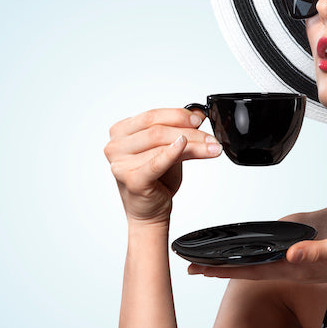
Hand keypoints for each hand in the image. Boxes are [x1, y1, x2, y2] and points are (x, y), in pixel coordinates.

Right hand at [105, 108, 222, 224]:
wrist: (149, 212)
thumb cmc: (156, 181)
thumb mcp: (169, 150)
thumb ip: (179, 132)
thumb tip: (197, 114)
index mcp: (120, 132)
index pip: (151, 116)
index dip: (177, 115)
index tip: (199, 119)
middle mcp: (115, 147)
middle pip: (157, 130)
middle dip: (189, 131)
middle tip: (210, 137)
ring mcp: (121, 164)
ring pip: (161, 144)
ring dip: (192, 145)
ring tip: (211, 148)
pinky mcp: (132, 180)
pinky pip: (156, 162)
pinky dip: (172, 153)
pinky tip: (185, 146)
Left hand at [188, 225, 326, 292]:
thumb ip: (318, 253)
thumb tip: (290, 255)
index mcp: (295, 267)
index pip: (250, 269)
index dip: (223, 269)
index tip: (197, 269)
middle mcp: (291, 268)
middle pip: (246, 269)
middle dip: (218, 269)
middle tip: (189, 267)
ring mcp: (296, 266)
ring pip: (256, 266)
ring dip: (231, 264)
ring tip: (208, 263)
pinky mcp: (304, 260)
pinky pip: (270, 261)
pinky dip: (252, 259)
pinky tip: (244, 258)